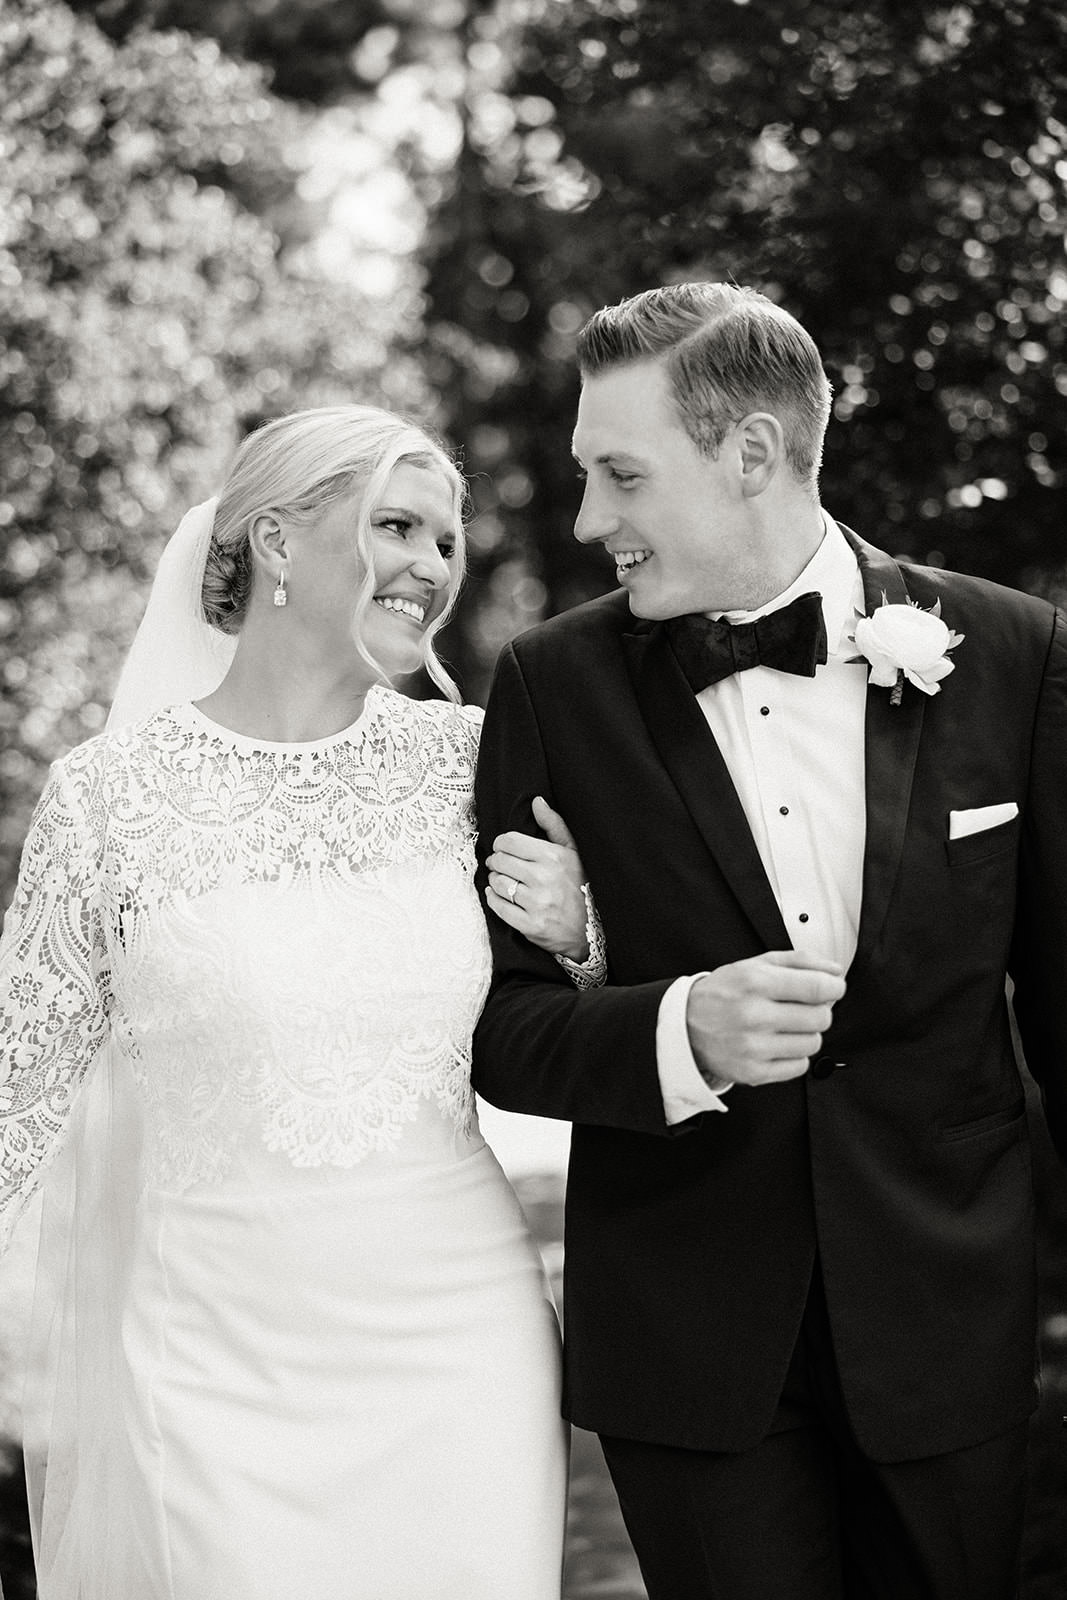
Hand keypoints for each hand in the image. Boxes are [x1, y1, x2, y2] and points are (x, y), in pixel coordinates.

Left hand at [486, 796, 589, 959]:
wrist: (593, 929)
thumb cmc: (583, 885)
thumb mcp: (574, 852)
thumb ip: (554, 825)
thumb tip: (537, 802)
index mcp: (553, 857)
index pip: (509, 841)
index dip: (501, 843)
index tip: (504, 848)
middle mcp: (544, 879)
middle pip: (500, 861)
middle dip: (497, 861)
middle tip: (501, 864)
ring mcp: (537, 904)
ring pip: (497, 883)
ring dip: (495, 880)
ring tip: (502, 880)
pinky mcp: (530, 925)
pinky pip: (498, 907)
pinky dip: (493, 899)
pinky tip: (498, 895)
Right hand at [686, 951, 845, 1087]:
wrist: (685, 1025)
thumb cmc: (725, 992)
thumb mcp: (756, 964)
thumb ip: (800, 961)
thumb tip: (836, 972)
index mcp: (756, 982)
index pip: (818, 987)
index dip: (835, 988)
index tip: (834, 988)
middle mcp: (753, 1015)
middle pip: (821, 1017)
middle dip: (819, 1010)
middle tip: (803, 1007)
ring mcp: (752, 1047)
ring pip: (813, 1043)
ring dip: (806, 1034)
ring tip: (787, 1027)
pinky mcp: (752, 1072)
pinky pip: (799, 1066)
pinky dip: (794, 1055)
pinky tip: (777, 1044)